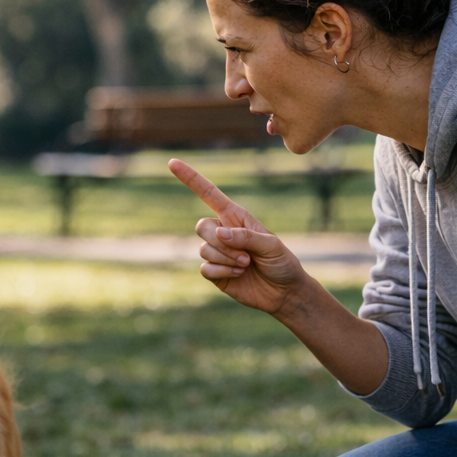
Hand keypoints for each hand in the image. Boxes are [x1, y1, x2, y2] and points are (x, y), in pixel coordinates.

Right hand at [168, 158, 309, 315]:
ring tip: (245, 265)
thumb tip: (219, 232)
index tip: (172, 163)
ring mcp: (217, 252)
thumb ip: (246, 237)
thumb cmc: (282, 263)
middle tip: (246, 257)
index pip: (208, 194)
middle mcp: (223, 231)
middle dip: (220, 242)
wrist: (283, 292)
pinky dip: (221, 271)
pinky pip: (205, 268)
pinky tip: (237, 274)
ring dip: (225, 258)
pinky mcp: (215, 272)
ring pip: (203, 249)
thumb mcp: (271, 245)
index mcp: (236, 216)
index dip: (190, 178)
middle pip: (202, 227)